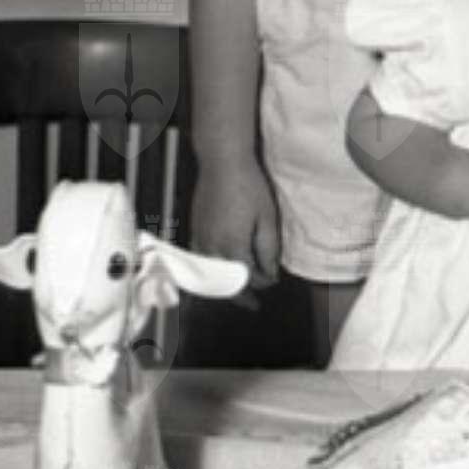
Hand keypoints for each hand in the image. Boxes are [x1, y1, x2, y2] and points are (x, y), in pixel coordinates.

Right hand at [191, 158, 280, 284]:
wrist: (222, 163)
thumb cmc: (248, 186)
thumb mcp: (267, 217)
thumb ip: (268, 248)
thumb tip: (270, 273)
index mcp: (233, 246)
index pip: (248, 277)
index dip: (263, 283)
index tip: (273, 282)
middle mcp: (212, 247)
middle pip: (225, 283)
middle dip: (241, 296)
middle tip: (253, 305)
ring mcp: (200, 239)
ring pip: (209, 275)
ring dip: (222, 288)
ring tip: (235, 294)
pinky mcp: (194, 229)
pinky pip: (198, 261)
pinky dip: (207, 273)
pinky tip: (216, 273)